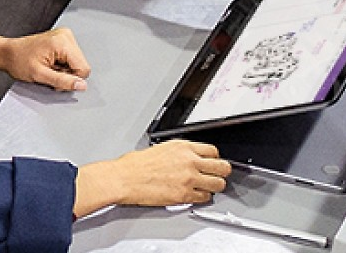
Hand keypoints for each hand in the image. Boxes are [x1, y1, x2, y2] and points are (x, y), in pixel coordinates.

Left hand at [0, 27, 90, 91]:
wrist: (8, 53)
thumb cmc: (18, 60)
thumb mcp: (40, 75)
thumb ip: (63, 81)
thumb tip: (81, 85)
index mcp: (62, 42)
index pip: (83, 68)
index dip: (70, 79)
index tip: (54, 77)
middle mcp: (66, 36)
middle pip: (80, 65)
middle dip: (66, 74)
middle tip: (49, 72)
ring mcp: (64, 36)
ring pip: (76, 63)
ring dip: (63, 70)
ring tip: (47, 67)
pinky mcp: (62, 40)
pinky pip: (70, 59)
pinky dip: (61, 65)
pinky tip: (49, 63)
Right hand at [74, 140, 230, 216]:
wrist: (124, 178)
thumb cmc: (135, 165)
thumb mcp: (161, 147)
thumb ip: (180, 152)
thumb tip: (188, 157)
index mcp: (183, 147)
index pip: (213, 151)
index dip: (215, 158)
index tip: (213, 162)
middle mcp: (189, 161)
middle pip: (222, 167)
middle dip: (222, 172)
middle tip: (218, 175)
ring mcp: (189, 179)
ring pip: (217, 184)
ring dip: (215, 186)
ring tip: (209, 187)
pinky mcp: (184, 195)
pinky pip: (204, 198)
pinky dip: (202, 198)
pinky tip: (196, 195)